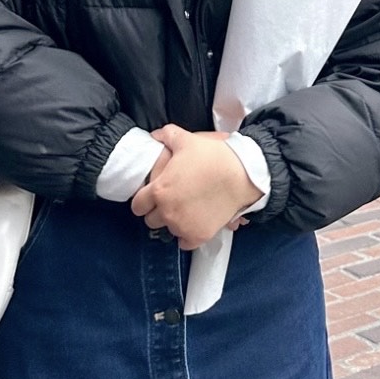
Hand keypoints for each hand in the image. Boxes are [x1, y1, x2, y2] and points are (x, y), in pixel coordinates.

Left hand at [129, 125, 257, 249]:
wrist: (241, 174)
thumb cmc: (212, 156)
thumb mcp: (186, 140)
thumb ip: (166, 136)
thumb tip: (155, 135)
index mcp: (159, 191)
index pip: (137, 206)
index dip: (143, 199)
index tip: (151, 196)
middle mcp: (167, 212)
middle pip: (151, 220)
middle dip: (157, 211)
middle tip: (170, 200)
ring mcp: (183, 226)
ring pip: (168, 230)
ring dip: (173, 221)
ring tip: (184, 209)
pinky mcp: (199, 236)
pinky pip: (184, 243)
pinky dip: (187, 234)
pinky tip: (193, 221)